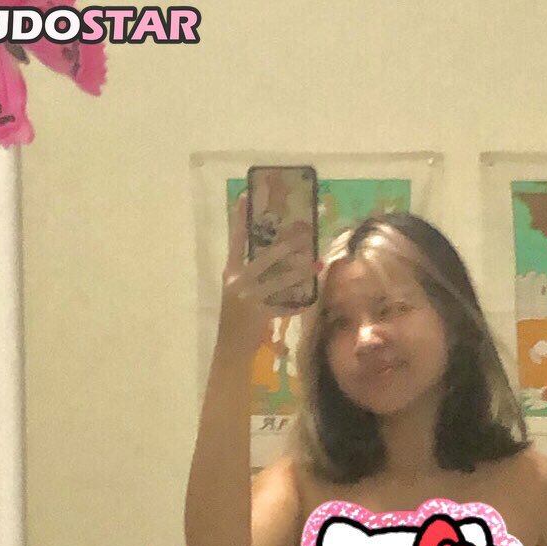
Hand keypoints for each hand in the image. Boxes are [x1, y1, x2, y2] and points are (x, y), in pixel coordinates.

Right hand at [218, 195, 316, 354]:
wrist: (230, 349)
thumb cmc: (236, 319)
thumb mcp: (238, 292)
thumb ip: (252, 275)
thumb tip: (279, 257)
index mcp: (231, 273)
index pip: (235, 241)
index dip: (239, 219)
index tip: (245, 196)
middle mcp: (237, 282)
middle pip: (265, 257)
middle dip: (286, 245)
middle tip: (305, 233)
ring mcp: (247, 298)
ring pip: (278, 280)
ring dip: (300, 272)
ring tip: (317, 264)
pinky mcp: (258, 315)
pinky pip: (283, 306)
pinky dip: (298, 304)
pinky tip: (311, 300)